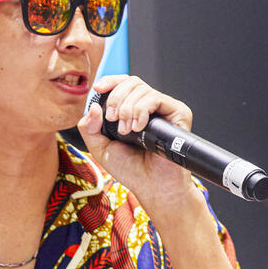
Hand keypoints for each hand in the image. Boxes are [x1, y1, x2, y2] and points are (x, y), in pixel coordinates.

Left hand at [76, 74, 200, 221]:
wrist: (153, 187)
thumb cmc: (132, 170)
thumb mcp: (101, 148)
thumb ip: (89, 128)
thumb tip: (93, 106)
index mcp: (133, 111)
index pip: (123, 85)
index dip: (111, 81)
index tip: (98, 89)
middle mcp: (150, 107)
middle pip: (131, 82)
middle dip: (116, 98)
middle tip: (113, 120)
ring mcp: (164, 109)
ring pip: (142, 89)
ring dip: (128, 108)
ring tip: (127, 131)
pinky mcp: (178, 112)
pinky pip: (155, 98)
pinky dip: (141, 110)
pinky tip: (138, 128)